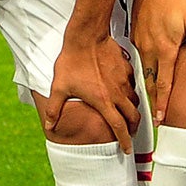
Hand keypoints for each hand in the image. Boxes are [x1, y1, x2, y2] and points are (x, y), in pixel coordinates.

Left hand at [39, 27, 140, 145]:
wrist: (86, 36)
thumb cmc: (72, 60)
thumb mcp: (59, 87)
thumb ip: (55, 108)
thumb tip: (49, 125)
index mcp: (103, 101)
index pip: (119, 127)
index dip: (124, 141)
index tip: (127, 149)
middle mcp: (117, 93)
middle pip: (134, 117)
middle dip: (134, 128)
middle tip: (130, 133)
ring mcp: (124, 80)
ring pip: (136, 100)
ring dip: (133, 109)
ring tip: (126, 113)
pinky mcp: (126, 67)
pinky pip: (133, 83)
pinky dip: (130, 90)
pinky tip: (123, 88)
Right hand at [130, 0, 185, 124]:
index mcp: (165, 48)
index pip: (164, 83)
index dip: (162, 103)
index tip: (160, 119)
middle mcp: (150, 49)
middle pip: (151, 82)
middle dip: (153, 102)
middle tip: (155, 119)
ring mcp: (141, 43)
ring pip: (144, 72)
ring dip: (148, 88)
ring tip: (151, 103)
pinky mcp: (136, 37)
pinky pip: (140, 60)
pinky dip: (144, 72)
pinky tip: (148, 75)